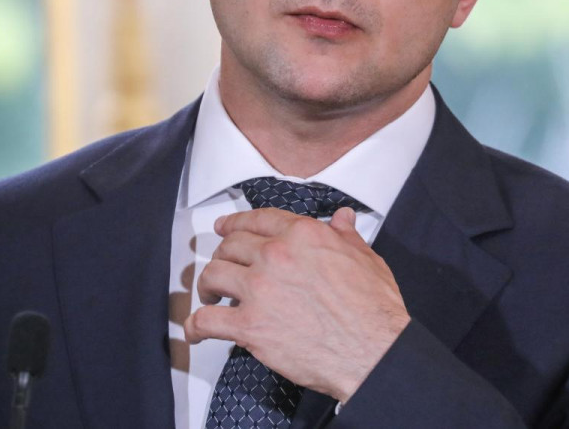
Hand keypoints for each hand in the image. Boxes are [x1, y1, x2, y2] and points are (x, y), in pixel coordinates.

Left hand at [184, 207, 410, 401]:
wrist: (372, 350)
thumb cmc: (372, 308)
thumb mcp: (365, 258)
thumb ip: (345, 236)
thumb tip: (343, 218)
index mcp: (302, 235)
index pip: (257, 219)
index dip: (234, 223)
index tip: (224, 228)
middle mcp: (276, 256)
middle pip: (230, 245)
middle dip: (223, 255)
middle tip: (223, 267)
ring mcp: (259, 290)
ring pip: (213, 275)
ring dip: (207, 285)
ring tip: (210, 295)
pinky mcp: (250, 326)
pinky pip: (207, 320)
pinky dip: (196, 326)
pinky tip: (197, 331)